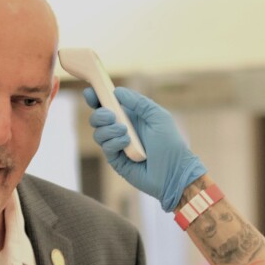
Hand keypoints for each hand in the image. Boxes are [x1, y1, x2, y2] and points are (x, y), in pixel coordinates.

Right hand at [84, 87, 206, 211]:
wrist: (175, 172)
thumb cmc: (171, 144)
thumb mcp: (158, 117)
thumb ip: (139, 102)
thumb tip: (117, 92)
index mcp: (131, 117)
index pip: (108, 105)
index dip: (96, 98)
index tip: (90, 92)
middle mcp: (121, 130)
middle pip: (97, 118)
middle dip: (100, 114)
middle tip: (111, 116)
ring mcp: (118, 146)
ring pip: (98, 133)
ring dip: (109, 130)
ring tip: (125, 132)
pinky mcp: (117, 161)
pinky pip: (106, 147)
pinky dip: (114, 142)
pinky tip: (126, 143)